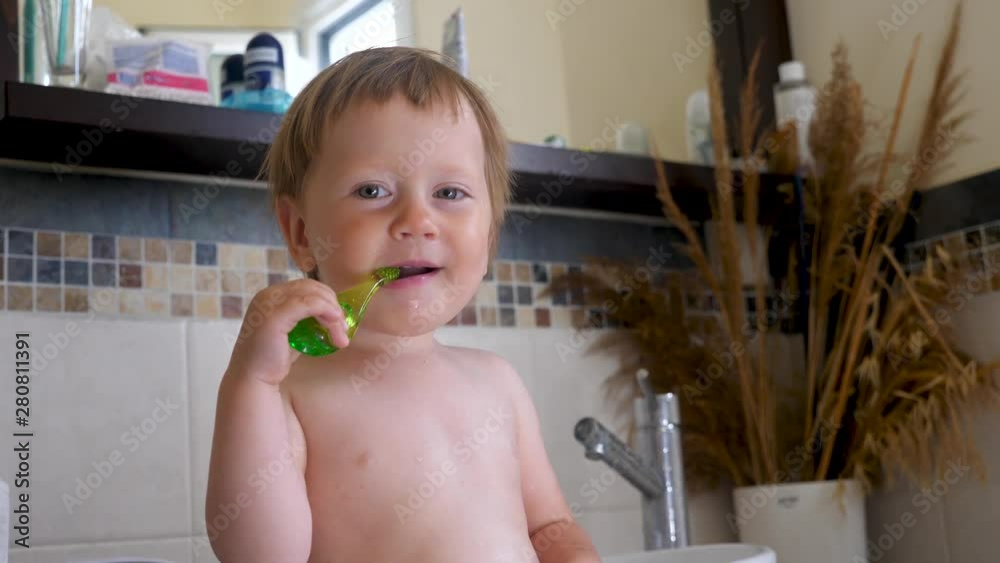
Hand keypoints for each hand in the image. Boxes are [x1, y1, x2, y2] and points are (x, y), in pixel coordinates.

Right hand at [226, 278, 349, 385]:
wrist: (253, 379)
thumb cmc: (274, 359)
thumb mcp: (294, 332)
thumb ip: (307, 319)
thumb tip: (335, 314)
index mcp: (271, 296)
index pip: (306, 286)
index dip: (327, 299)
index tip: (339, 320)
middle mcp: (268, 294)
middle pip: (311, 288)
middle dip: (333, 305)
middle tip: (344, 329)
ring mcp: (269, 303)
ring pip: (314, 296)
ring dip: (334, 313)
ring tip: (341, 336)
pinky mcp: (274, 315)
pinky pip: (309, 304)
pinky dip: (327, 311)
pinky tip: (335, 325)